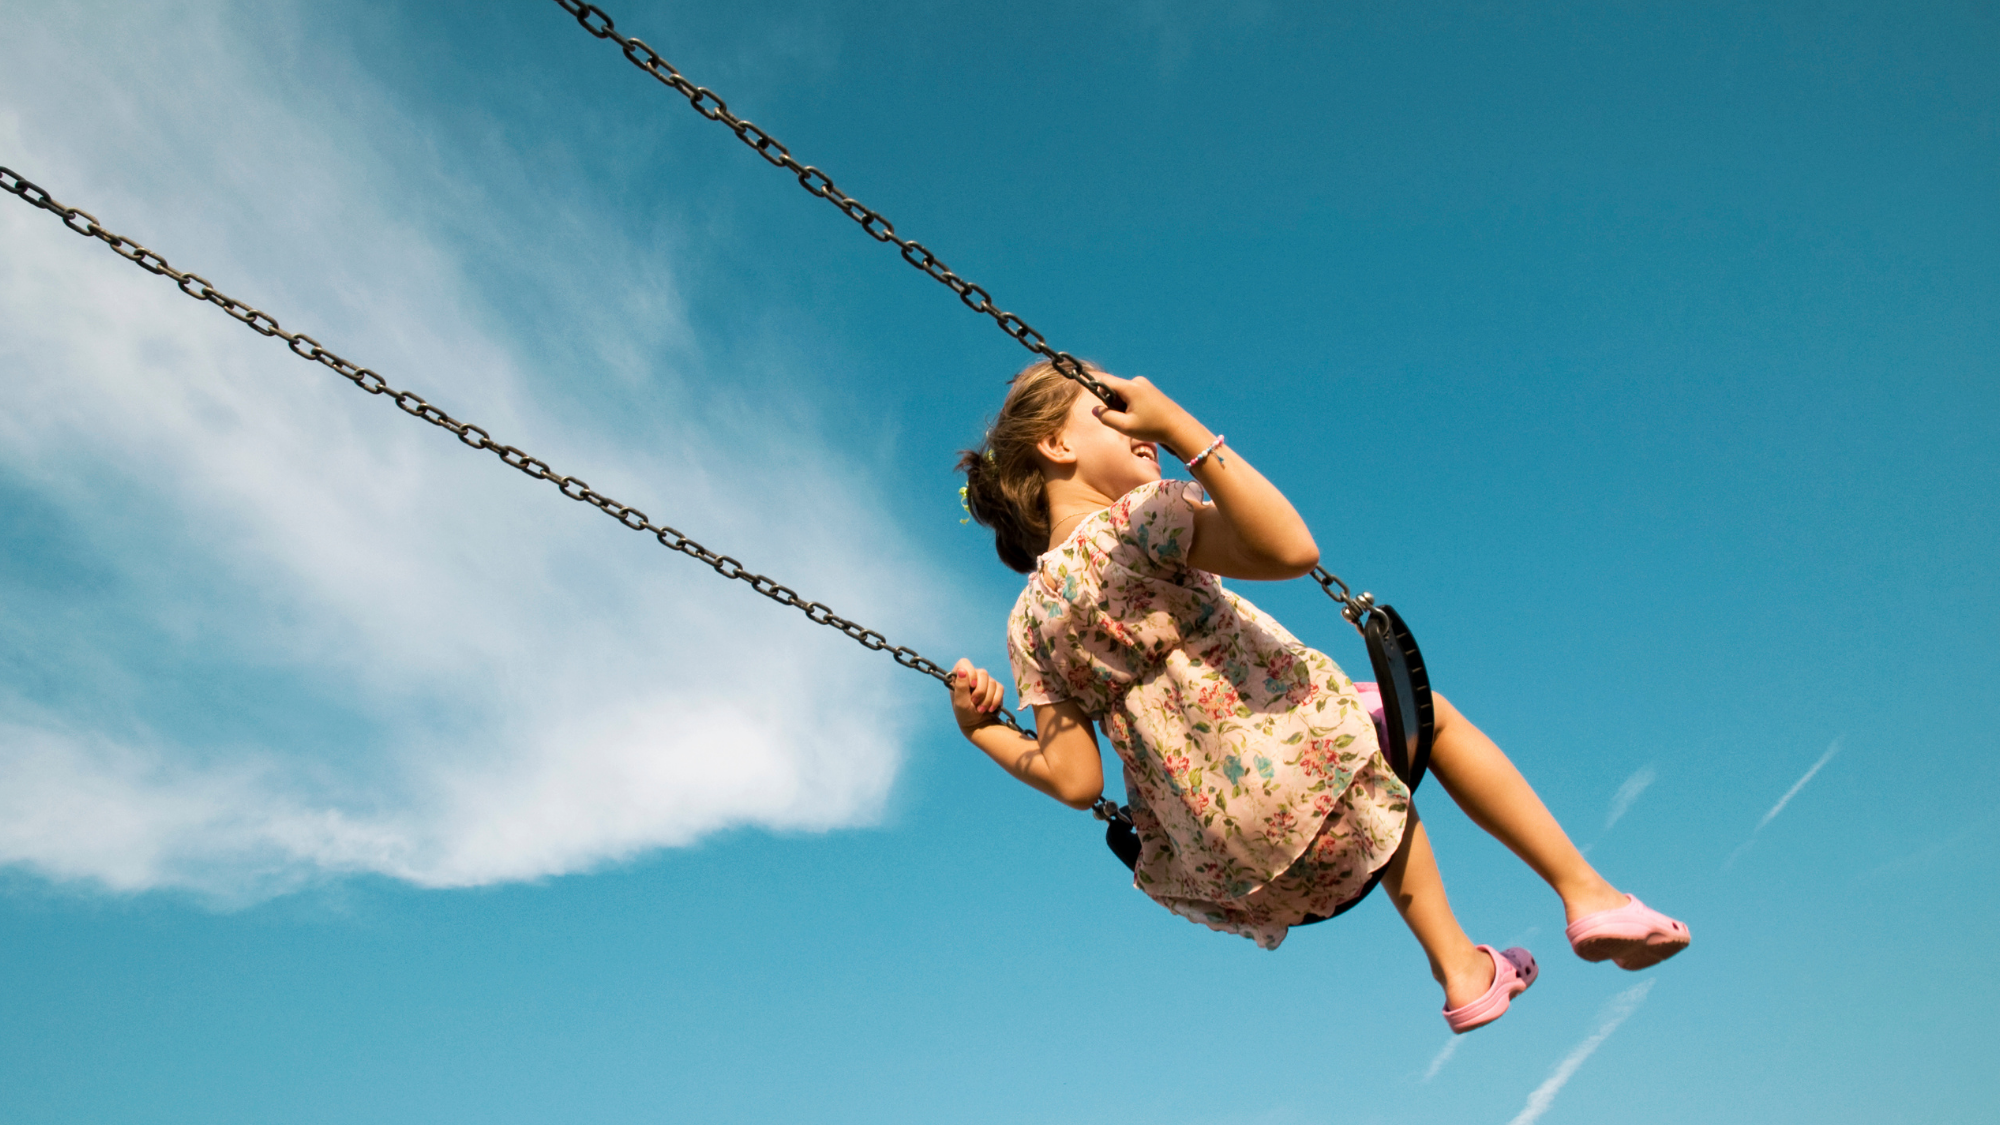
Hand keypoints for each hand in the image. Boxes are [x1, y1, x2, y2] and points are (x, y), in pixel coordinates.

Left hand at [950, 657, 1005, 733]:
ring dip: (987, 698)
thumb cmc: (965, 715)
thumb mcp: (960, 702)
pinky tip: (990, 709)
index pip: (964, 663)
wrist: (978, 726)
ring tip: (981, 709)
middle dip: (980, 690)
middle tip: (975, 702)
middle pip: (982, 673)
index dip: (970, 672)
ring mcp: (985, 682)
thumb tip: (962, 670)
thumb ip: (960, 686)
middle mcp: (973, 677)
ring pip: (992, 682)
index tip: (972, 685)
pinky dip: (995, 700)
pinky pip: (1000, 688)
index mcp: (959, 678)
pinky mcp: (996, 689)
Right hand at [1087, 373, 1210, 462]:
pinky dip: (1130, 406)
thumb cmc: (1153, 428)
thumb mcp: (1126, 427)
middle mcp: (1137, 382)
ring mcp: (1144, 385)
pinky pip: (1132, 395)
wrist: (1179, 428)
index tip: (1087, 391)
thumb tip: (1096, 410)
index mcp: (1131, 387)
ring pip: (1122, 393)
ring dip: (1122, 406)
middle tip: (1122, 420)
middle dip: (1112, 403)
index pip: (1104, 381)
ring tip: (1134, 420)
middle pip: (1113, 388)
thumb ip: (1107, 417)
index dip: (1093, 386)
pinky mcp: (1150, 390)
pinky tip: (1141, 417)